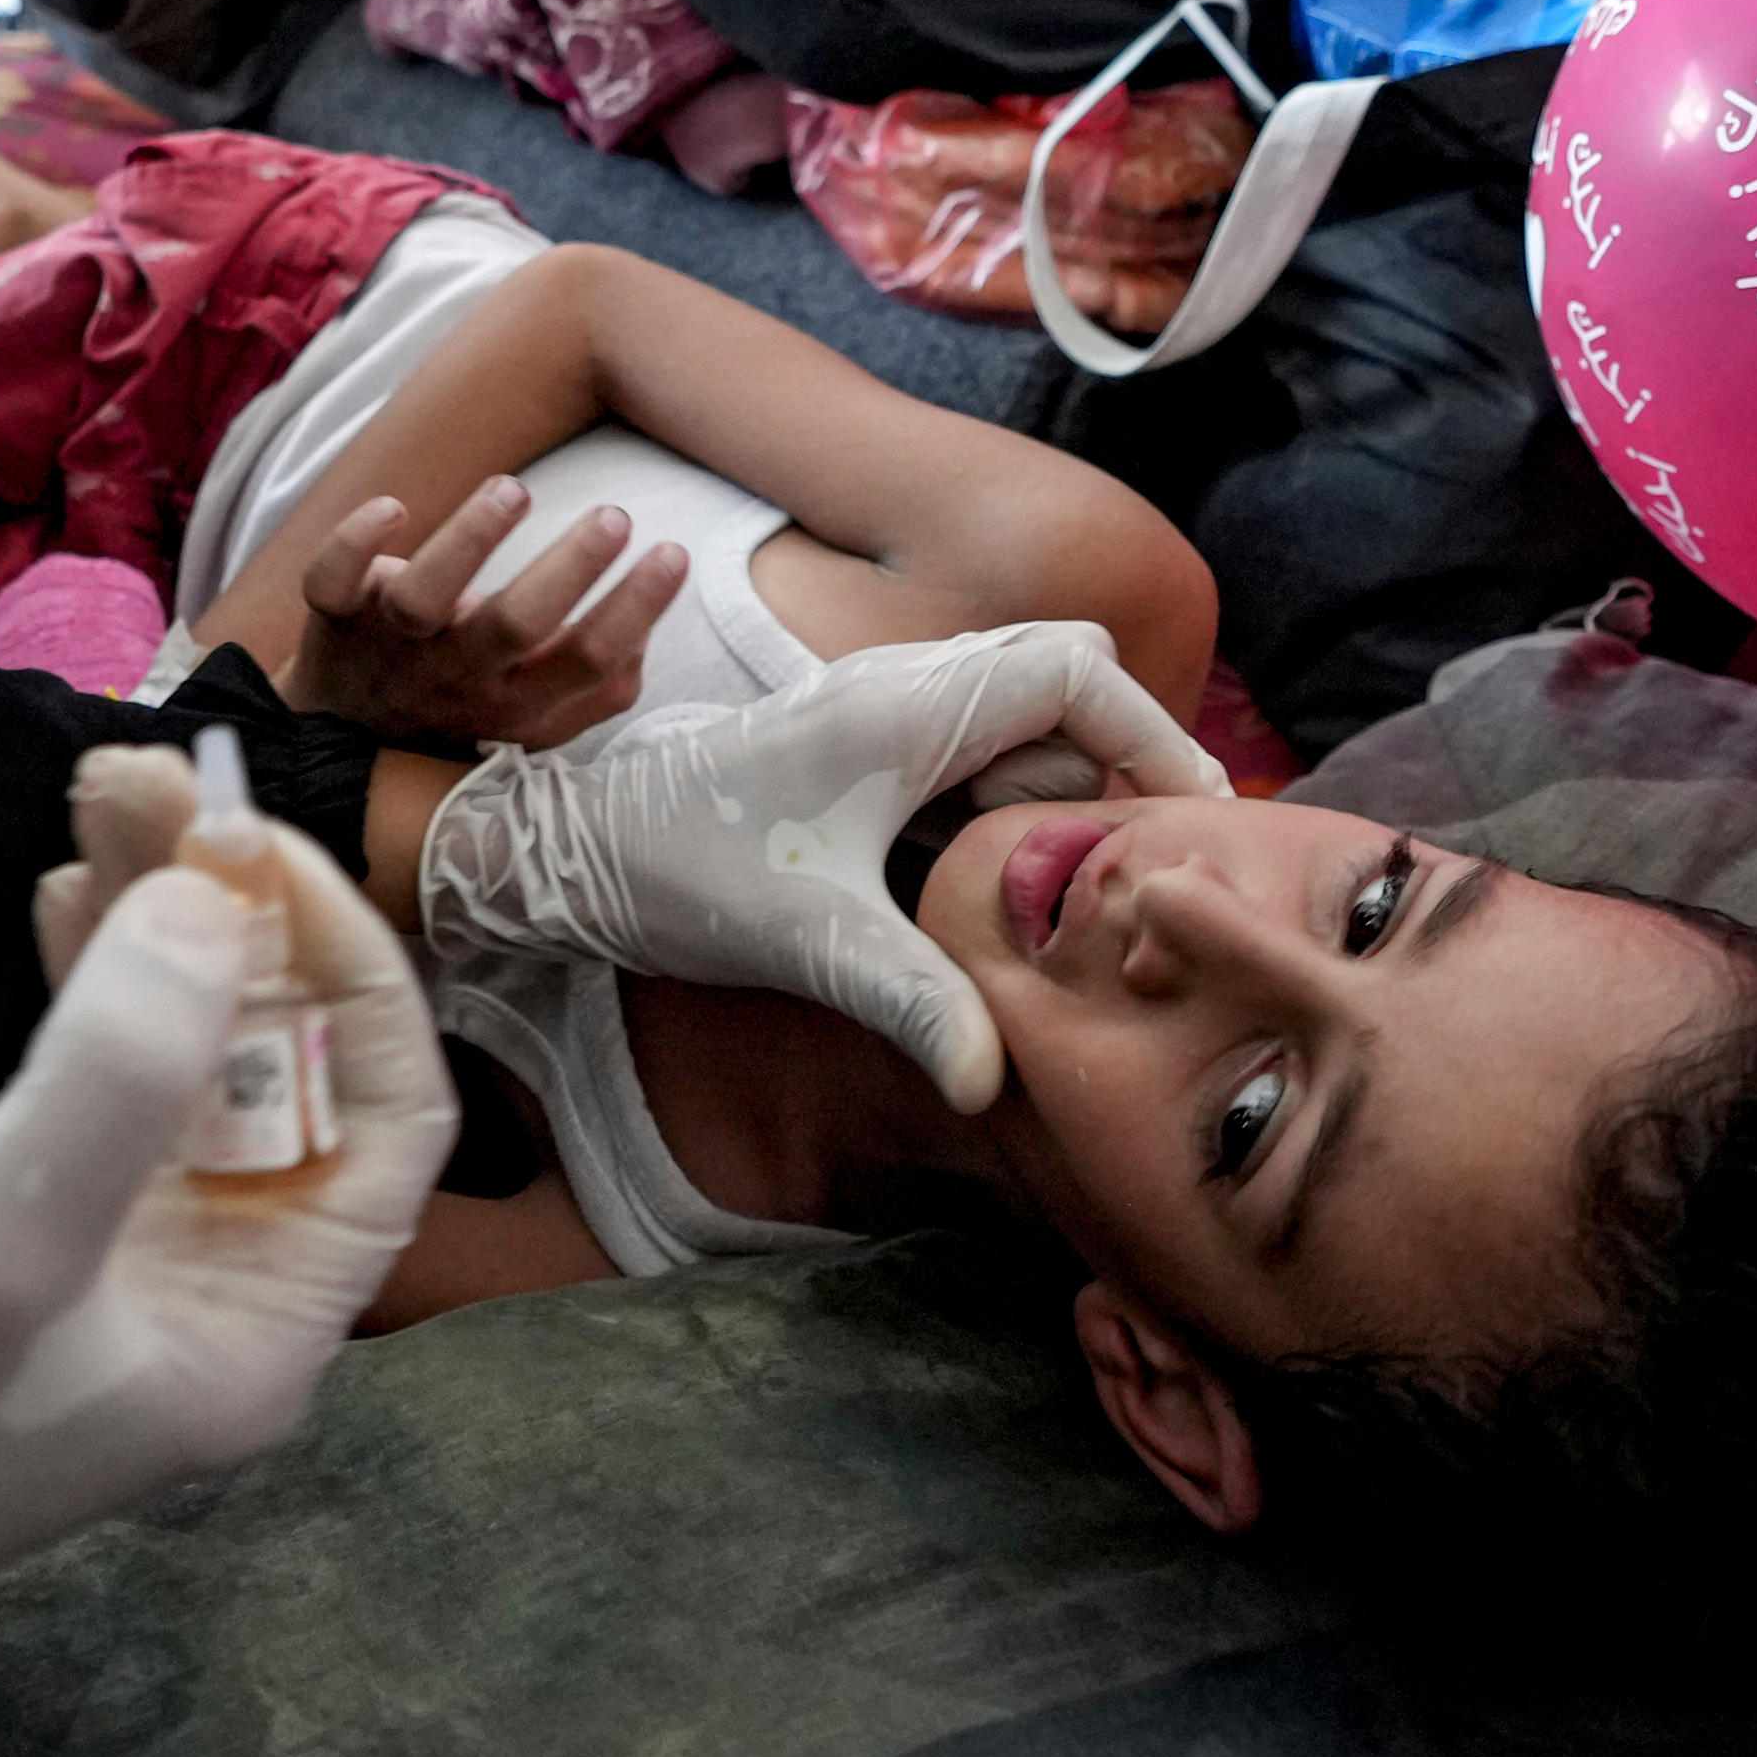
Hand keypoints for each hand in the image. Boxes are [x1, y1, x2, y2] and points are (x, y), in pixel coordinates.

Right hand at [0, 778, 448, 1756]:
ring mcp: (111, 1272)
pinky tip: (48, 908)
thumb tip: (214, 900)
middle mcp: (210, 1299)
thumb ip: (117, 1071)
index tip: (240, 847)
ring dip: (144, 934)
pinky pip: (86, 1094)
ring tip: (85, 800)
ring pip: (176, 1063)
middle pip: (274, 1068)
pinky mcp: (13, 1249)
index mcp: (262, 1330)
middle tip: (134, 775)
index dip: (339, 965)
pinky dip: (78, 996)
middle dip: (221, 920)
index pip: (385, 1113)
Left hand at [278, 476, 685, 754]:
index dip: (633, 611)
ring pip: (423, 598)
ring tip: (515, 489)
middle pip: (514, 626)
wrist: (341, 745)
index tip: (671, 552)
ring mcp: (390, 646)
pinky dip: (355, 542)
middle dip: (569, 570)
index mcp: (514, 703)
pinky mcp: (335, 616)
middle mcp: (454, 676)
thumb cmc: (462, 709)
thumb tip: (644, 627)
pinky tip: (394, 508)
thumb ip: (597, 687)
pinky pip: (330, 581)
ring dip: (469, 539)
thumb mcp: (536, 720)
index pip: (586, 663)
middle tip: (615, 516)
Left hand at [410, 623, 1230, 1114]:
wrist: (559, 852)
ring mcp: (878, 718)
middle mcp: (899, 690)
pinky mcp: (857, 755)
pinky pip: (969, 761)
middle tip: (1114, 882)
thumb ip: (911, 1002)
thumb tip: (991, 1085)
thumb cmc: (673, 869)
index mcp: (903, 703)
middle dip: (1106, 779)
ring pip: (1019, 732)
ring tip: (1046, 902)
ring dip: (1049, 805)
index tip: (1197, 817)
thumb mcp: (805, 943)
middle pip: (1066, 695)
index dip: (1152, 732)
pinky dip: (1000, 814)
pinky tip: (984, 898)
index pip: (1078, 670)